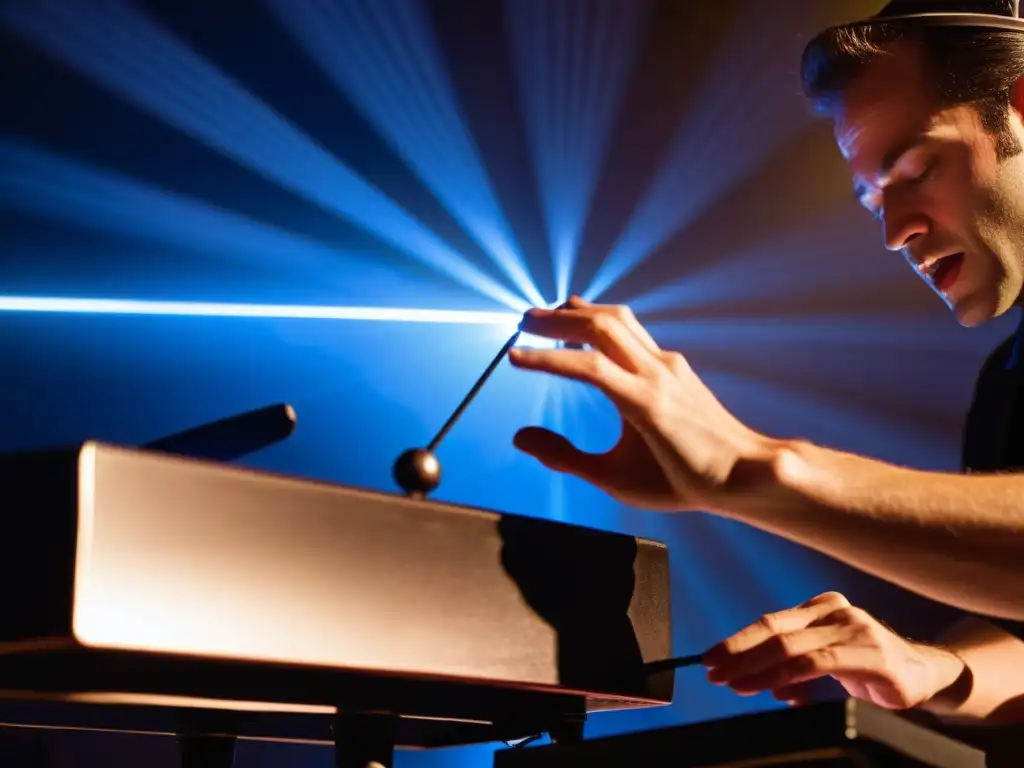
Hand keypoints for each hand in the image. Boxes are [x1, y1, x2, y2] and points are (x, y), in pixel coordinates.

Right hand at [508, 296, 772, 511]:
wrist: (740, 474)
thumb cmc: (681, 483)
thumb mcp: (616, 481)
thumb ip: (565, 457)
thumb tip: (520, 438)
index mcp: (645, 402)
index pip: (587, 366)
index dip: (546, 359)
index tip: (512, 356)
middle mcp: (658, 373)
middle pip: (602, 326)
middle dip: (558, 319)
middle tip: (522, 321)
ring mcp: (668, 364)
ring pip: (620, 319)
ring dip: (580, 311)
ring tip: (547, 317)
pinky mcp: (673, 365)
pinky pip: (632, 330)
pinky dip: (601, 321)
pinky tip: (586, 329)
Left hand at [702, 591, 966, 708]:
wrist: (926, 674)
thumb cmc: (870, 668)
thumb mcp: (826, 664)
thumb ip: (795, 668)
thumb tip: (762, 685)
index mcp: (820, 608)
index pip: (770, 622)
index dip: (737, 641)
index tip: (709, 658)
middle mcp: (835, 611)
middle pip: (775, 630)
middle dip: (738, 653)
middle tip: (714, 672)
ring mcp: (854, 628)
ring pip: (792, 646)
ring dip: (758, 668)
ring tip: (735, 684)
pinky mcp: (872, 653)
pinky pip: (819, 663)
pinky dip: (790, 677)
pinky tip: (774, 690)